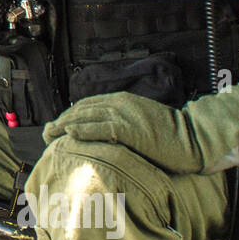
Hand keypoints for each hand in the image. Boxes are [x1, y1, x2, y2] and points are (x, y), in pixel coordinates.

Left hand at [42, 92, 205, 174]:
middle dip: (60, 121)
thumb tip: (102, 133)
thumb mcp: (139, 123)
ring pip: (86, 117)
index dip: (68, 116)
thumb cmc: (168, 135)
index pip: (86, 106)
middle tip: (45, 133)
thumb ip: (120, 123)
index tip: (55, 127)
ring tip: (48, 135)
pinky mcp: (130, 129)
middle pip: (81, 110)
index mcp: (121, 101)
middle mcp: (119, 104)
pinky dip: (83, 130)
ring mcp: (125, 115)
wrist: (193, 138)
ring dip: (63, 125)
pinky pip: (101, 128)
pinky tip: (69, 133)